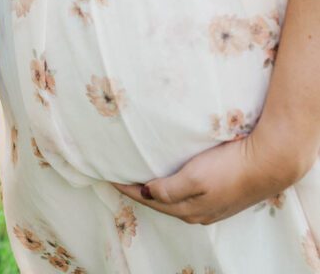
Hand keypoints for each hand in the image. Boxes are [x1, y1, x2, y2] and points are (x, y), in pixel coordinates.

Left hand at [113, 126, 310, 224]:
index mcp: (187, 210)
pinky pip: (186, 193)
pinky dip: (171, 186)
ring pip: (173, 199)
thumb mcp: (195, 178)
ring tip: (140, 176)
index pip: (148, 199)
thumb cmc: (229, 167)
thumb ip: (169, 189)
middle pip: (159, 201)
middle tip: (119, 175)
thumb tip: (147, 191)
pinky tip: (170, 177)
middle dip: (139, 190)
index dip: (127, 187)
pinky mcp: (220, 195)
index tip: (108, 175)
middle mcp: (196, 212)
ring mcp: (210, 205)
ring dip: (155, 188)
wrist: (268, 163)